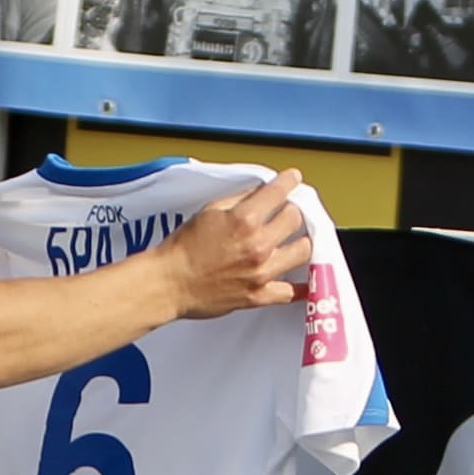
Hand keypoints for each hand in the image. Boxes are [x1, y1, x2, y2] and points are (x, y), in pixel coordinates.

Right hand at [163, 177, 309, 319]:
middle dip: (293, 211)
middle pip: (295, 219)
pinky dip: (301, 286)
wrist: (169, 283)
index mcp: (244, 219)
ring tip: (295, 240)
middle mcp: (258, 244)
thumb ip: (239, 199)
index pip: (279, 192)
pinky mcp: (259, 295)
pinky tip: (305, 280)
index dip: (289, 181)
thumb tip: (261, 191)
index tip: (293, 179)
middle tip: (287, 211)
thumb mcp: (209, 211)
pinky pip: (292, 292)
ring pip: (303, 250)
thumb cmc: (182, 248)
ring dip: (301, 241)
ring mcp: (262, 271)